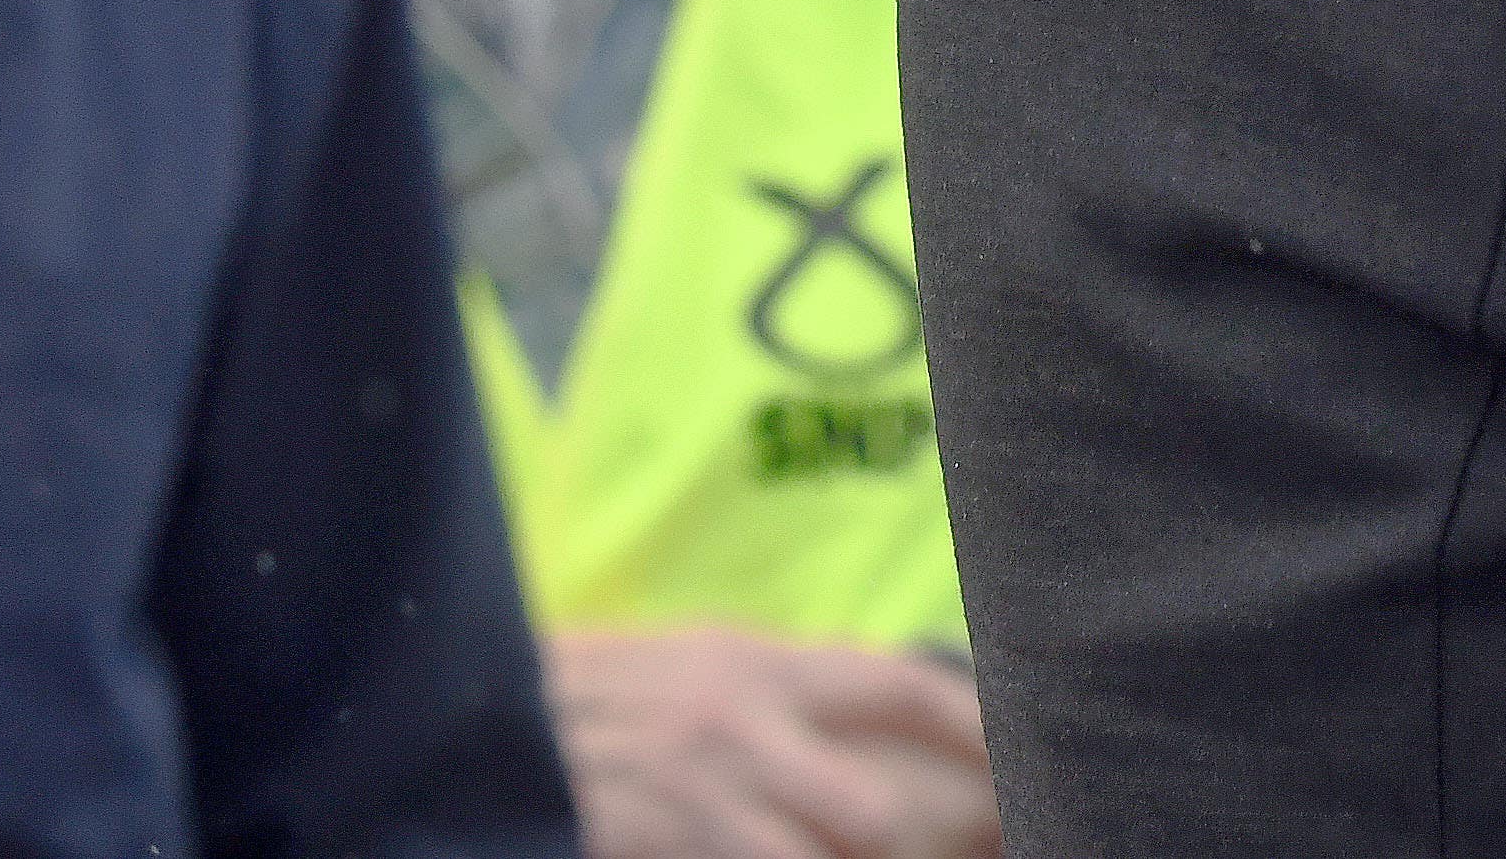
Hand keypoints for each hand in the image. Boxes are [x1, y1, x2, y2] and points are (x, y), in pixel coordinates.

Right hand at [546, 631, 994, 858]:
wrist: (475, 723)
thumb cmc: (590, 694)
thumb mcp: (689, 663)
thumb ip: (776, 689)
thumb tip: (865, 710)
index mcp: (756, 665)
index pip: (897, 685)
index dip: (971, 722)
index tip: (1030, 751)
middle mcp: (739, 729)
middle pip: (869, 811)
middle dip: (918, 845)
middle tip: (981, 845)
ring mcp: (695, 800)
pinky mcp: (659, 846)